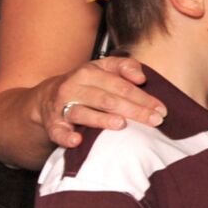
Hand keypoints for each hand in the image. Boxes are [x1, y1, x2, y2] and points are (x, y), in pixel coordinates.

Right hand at [30, 57, 163, 148]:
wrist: (46, 97)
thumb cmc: (85, 84)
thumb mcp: (102, 68)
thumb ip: (124, 66)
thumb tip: (141, 77)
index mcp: (89, 72)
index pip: (121, 85)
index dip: (143, 97)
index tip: (161, 110)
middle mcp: (74, 87)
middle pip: (107, 99)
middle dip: (133, 110)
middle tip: (154, 121)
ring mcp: (61, 106)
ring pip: (83, 112)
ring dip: (101, 119)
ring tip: (121, 125)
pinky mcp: (53, 124)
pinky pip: (58, 131)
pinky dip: (66, 137)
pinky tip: (77, 141)